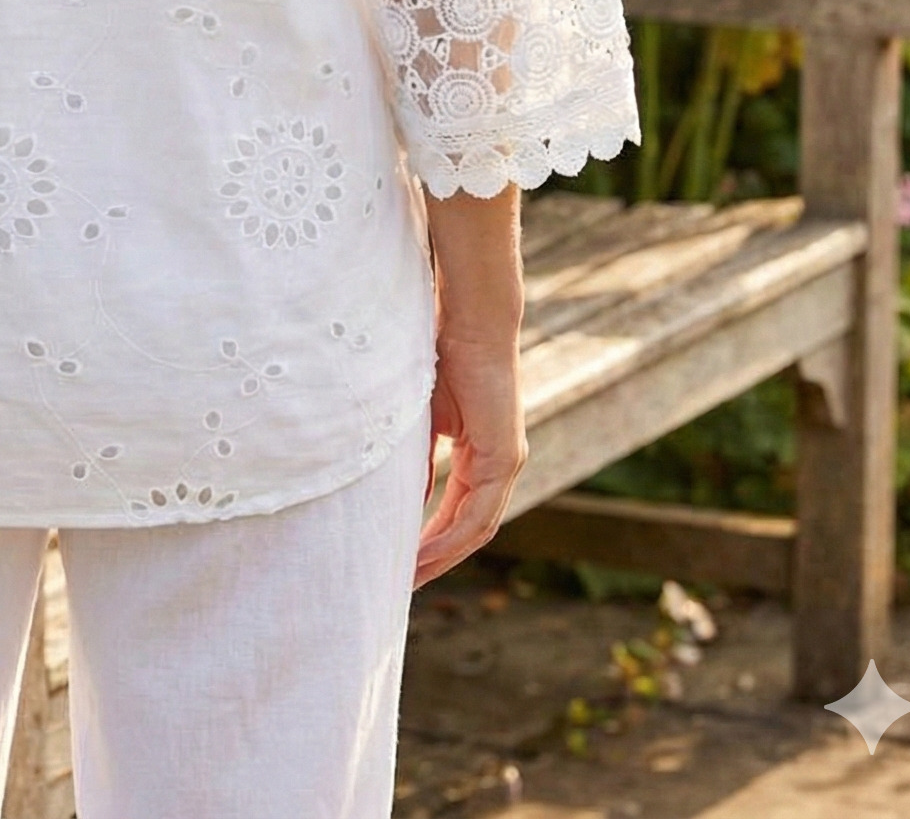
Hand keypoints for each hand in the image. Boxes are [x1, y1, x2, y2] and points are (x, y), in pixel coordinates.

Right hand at [414, 321, 526, 587]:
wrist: (471, 323)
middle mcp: (501, 465)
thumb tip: (403, 500)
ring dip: (443, 557)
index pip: (459, 512)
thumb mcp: (423, 419)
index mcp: (483, 455)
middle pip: (470, 530)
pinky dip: (451, 537)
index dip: (433, 541)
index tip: (404, 564)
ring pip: (477, 528)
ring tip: (409, 579)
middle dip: (437, 560)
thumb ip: (418, 460)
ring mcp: (506, 463)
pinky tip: (424, 552)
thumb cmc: (444, 356)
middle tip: (404, 587)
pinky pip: (479, 514)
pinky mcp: (504, 457)